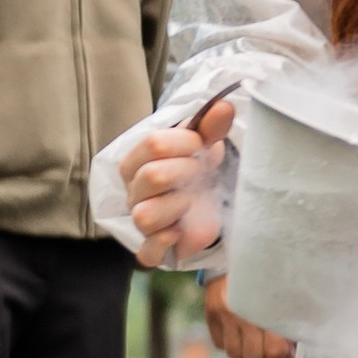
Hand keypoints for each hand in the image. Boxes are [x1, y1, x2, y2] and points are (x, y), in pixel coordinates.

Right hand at [126, 93, 236, 266]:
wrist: (205, 201)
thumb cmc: (196, 168)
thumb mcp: (204, 144)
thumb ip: (210, 125)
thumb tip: (224, 105)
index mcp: (137, 160)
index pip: (152, 144)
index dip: (184, 142)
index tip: (200, 144)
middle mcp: (133, 191)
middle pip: (151, 176)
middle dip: (185, 171)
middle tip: (200, 172)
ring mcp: (140, 220)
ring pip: (145, 215)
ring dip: (177, 206)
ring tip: (191, 202)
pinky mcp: (153, 248)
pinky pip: (146, 252)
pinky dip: (163, 243)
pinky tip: (179, 231)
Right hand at [202, 272, 293, 357]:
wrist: (236, 255)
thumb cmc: (269, 277)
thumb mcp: (287, 296)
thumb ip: (289, 324)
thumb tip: (289, 354)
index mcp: (267, 308)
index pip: (274, 350)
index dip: (281, 357)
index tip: (285, 353)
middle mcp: (243, 314)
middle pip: (252, 357)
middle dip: (263, 357)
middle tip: (270, 348)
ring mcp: (224, 314)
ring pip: (234, 353)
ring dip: (244, 350)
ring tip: (253, 339)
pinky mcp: (210, 313)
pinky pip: (219, 344)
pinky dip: (229, 342)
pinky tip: (238, 330)